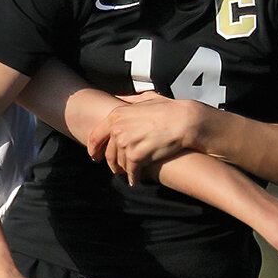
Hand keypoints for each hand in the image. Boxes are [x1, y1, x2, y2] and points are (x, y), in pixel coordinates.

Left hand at [88, 94, 208, 184]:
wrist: (185, 121)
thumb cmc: (169, 110)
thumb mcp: (146, 98)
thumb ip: (129, 100)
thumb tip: (117, 97)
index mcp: (116, 115)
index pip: (95, 136)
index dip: (93, 149)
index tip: (95, 156)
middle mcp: (118, 128)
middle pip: (108, 153)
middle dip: (111, 163)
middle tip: (116, 169)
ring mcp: (126, 142)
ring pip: (119, 163)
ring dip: (125, 170)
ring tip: (130, 173)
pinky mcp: (136, 156)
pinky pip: (131, 171)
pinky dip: (133, 178)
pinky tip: (136, 181)